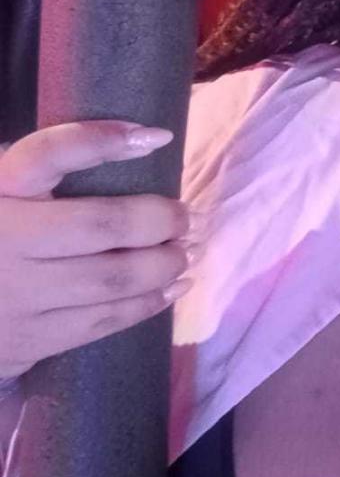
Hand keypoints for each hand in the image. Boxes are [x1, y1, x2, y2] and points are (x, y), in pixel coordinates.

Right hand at [0, 122, 202, 381]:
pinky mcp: (29, 339)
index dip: (101, 140)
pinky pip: (103, 321)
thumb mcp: (4, 191)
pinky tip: (172, 288)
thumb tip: (139, 143)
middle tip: (185, 218)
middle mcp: (3, 241)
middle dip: (158, 220)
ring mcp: (16, 295)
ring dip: (162, 265)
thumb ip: (44, 169)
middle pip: (101, 225)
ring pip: (112, 279)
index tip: (157, 137)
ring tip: (184, 253)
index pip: (47, 154)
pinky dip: (148, 303)